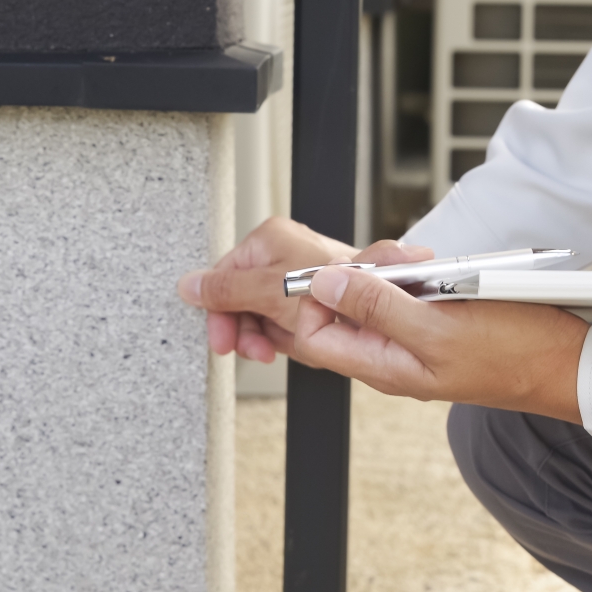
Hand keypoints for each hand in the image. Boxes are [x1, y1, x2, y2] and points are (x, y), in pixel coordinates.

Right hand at [176, 217, 433, 363]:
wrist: (402, 315)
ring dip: (276, 337)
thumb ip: (229, 289)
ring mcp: (304, 274)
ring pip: (268, 315)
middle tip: (257, 351)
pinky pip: (292, 322)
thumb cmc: (344, 293)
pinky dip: (295, 338)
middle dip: (251, 329)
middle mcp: (288, 251)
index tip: (225, 343)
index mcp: (272, 239)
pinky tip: (307, 343)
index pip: (224, 276)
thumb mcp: (276, 292)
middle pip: (245, 297)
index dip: (222, 313)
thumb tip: (188, 286)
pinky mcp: (320, 295)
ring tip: (290, 346)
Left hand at [292, 265, 587, 422]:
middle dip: (357, 274)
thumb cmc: (513, 356)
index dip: (315, 299)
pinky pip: (404, 293)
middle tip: (399, 262)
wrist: (566, 363)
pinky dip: (414, 274)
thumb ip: (377, 308)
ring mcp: (412, 339)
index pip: (312, 335)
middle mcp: (390, 355)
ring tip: (426, 263)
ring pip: (372, 295)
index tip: (343, 270)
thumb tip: (323, 286)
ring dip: (390, 270)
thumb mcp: (439, 328)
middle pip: (339, 310)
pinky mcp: (434, 322)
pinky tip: (439, 269)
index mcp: (382, 366)